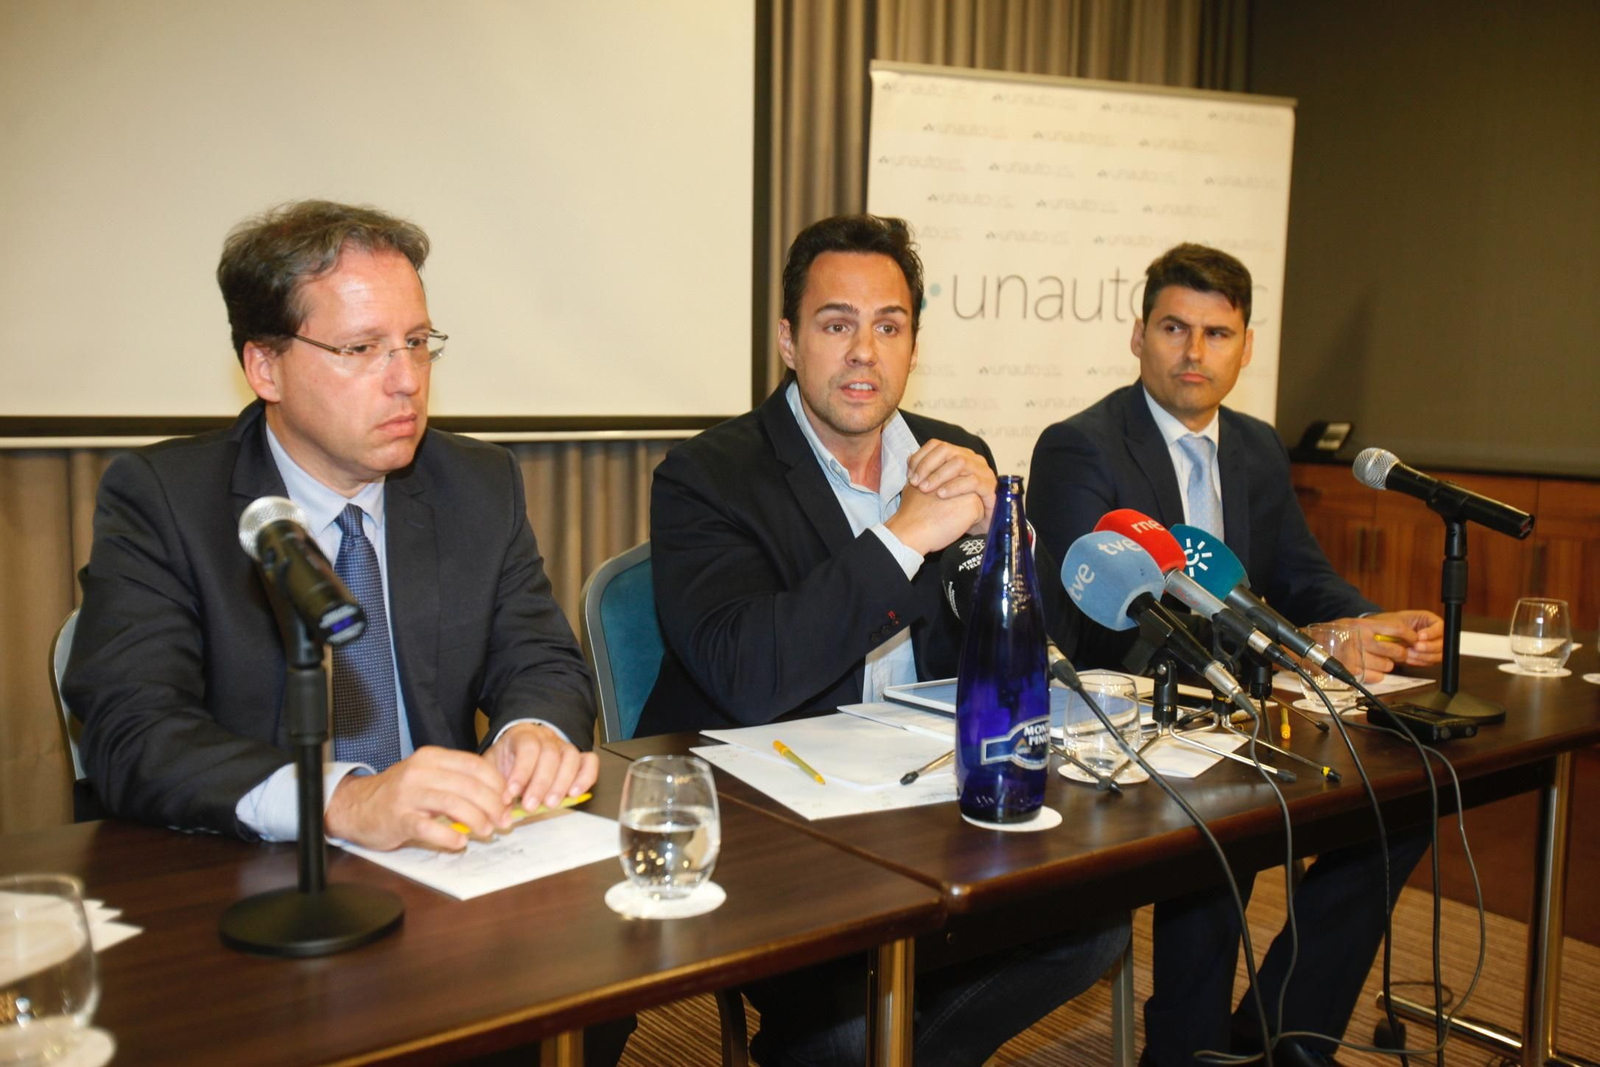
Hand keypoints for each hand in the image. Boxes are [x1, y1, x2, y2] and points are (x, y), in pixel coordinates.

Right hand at [324, 745, 511, 850]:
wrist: (356, 806)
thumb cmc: (399, 794)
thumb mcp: (427, 777)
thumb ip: (456, 782)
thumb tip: (496, 799)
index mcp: (432, 758)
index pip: (474, 765)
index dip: (496, 783)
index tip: (508, 800)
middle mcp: (420, 771)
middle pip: (468, 785)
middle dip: (492, 805)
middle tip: (503, 821)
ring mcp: (408, 794)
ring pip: (453, 804)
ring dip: (476, 820)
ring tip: (487, 832)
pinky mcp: (398, 818)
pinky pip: (428, 827)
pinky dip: (448, 836)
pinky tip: (460, 842)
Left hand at [485, 723, 599, 813]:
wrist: (520, 747)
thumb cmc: (507, 759)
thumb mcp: (492, 765)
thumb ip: (494, 783)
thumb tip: (498, 808)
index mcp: (523, 735)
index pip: (527, 747)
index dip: (521, 770)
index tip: (512, 793)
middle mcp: (546, 738)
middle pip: (550, 755)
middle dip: (540, 783)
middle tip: (530, 805)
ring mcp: (564, 747)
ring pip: (571, 758)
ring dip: (561, 783)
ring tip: (550, 804)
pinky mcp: (578, 758)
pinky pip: (589, 762)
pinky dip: (585, 778)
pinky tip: (574, 794)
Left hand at [887, 440, 996, 553]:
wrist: (975, 528)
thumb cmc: (954, 507)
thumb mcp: (936, 488)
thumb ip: (924, 473)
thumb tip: (909, 460)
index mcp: (959, 455)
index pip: (936, 445)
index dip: (920, 457)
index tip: (909, 475)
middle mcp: (972, 459)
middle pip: (947, 450)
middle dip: (927, 465)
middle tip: (914, 483)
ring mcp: (983, 471)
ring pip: (960, 462)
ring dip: (939, 475)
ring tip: (925, 489)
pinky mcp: (990, 486)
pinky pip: (973, 481)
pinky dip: (955, 487)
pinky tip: (941, 495)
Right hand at [1331, 609, 1444, 679]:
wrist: (1312, 645)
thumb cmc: (1333, 634)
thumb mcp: (1352, 623)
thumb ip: (1373, 628)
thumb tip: (1399, 635)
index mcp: (1363, 625)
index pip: (1397, 629)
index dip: (1410, 636)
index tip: (1414, 641)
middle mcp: (1361, 640)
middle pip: (1396, 650)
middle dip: (1399, 654)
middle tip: (1395, 654)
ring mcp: (1358, 657)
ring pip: (1388, 666)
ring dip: (1385, 665)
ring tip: (1374, 661)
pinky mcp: (1355, 672)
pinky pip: (1378, 677)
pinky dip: (1375, 675)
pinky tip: (1367, 668)